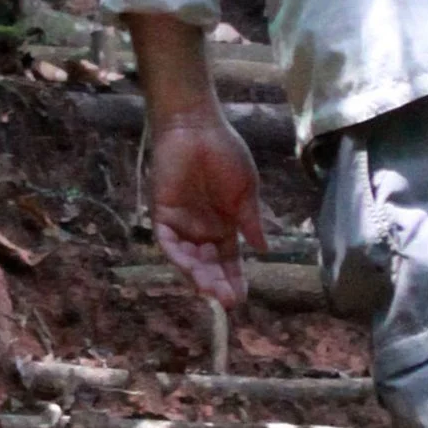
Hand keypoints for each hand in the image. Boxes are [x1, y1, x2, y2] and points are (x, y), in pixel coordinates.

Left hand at [147, 103, 268, 306]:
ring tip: (211, 290)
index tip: (242, 298)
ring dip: (198, 276)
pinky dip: (178, 257)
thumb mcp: (245, 190)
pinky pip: (168, 242)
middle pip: (209, 265)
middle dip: (217, 283)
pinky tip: (190, 269)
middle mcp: (202, 230)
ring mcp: (182, 224)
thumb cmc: (225, 153)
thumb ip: (251, 221)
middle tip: (227, 300)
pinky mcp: (163, 214)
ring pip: (188, 259)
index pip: (229, 261)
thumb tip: (265, 249)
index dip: (235, 278)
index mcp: (224, 226)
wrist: (197, 126)